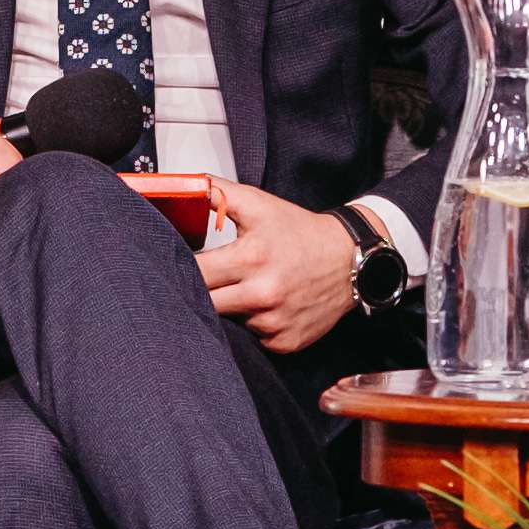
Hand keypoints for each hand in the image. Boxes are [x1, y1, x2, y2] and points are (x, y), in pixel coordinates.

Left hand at [199, 182, 363, 354]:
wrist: (349, 258)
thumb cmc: (300, 232)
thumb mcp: (259, 204)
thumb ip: (218, 193)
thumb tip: (185, 186)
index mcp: (251, 258)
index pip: (195, 273)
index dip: (182, 268)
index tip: (179, 263)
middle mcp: (262, 294)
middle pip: (204, 303)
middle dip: (201, 291)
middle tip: (211, 278)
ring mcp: (274, 323)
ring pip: (227, 322)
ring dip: (229, 309)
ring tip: (246, 289)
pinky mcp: (284, 342)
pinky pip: (252, 338)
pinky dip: (253, 324)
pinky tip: (265, 306)